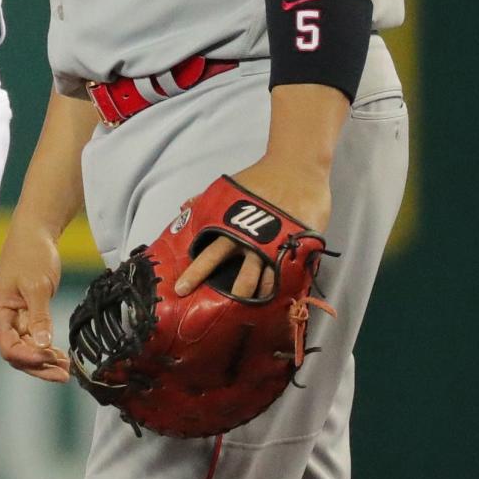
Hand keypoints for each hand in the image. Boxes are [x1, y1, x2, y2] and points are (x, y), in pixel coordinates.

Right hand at [0, 216, 70, 382]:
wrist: (35, 233)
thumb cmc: (31, 253)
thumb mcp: (37, 285)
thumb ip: (39, 317)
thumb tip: (42, 345)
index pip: (9, 347)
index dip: (29, 357)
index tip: (50, 358)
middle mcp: (2, 319)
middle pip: (17, 354)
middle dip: (39, 366)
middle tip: (64, 374)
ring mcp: (14, 318)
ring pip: (26, 350)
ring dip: (45, 360)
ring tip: (67, 368)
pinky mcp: (26, 314)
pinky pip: (34, 339)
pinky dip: (46, 348)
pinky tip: (61, 355)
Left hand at [175, 160, 331, 300]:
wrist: (297, 167)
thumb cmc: (260, 178)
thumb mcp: (230, 187)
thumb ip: (207, 201)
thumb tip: (183, 207)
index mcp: (231, 226)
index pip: (209, 253)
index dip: (196, 272)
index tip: (181, 289)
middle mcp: (250, 240)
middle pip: (238, 275)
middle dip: (224, 294)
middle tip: (216, 310)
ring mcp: (274, 245)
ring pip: (261, 280)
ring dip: (253, 295)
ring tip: (248, 308)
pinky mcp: (297, 247)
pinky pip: (287, 275)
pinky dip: (281, 287)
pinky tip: (276, 298)